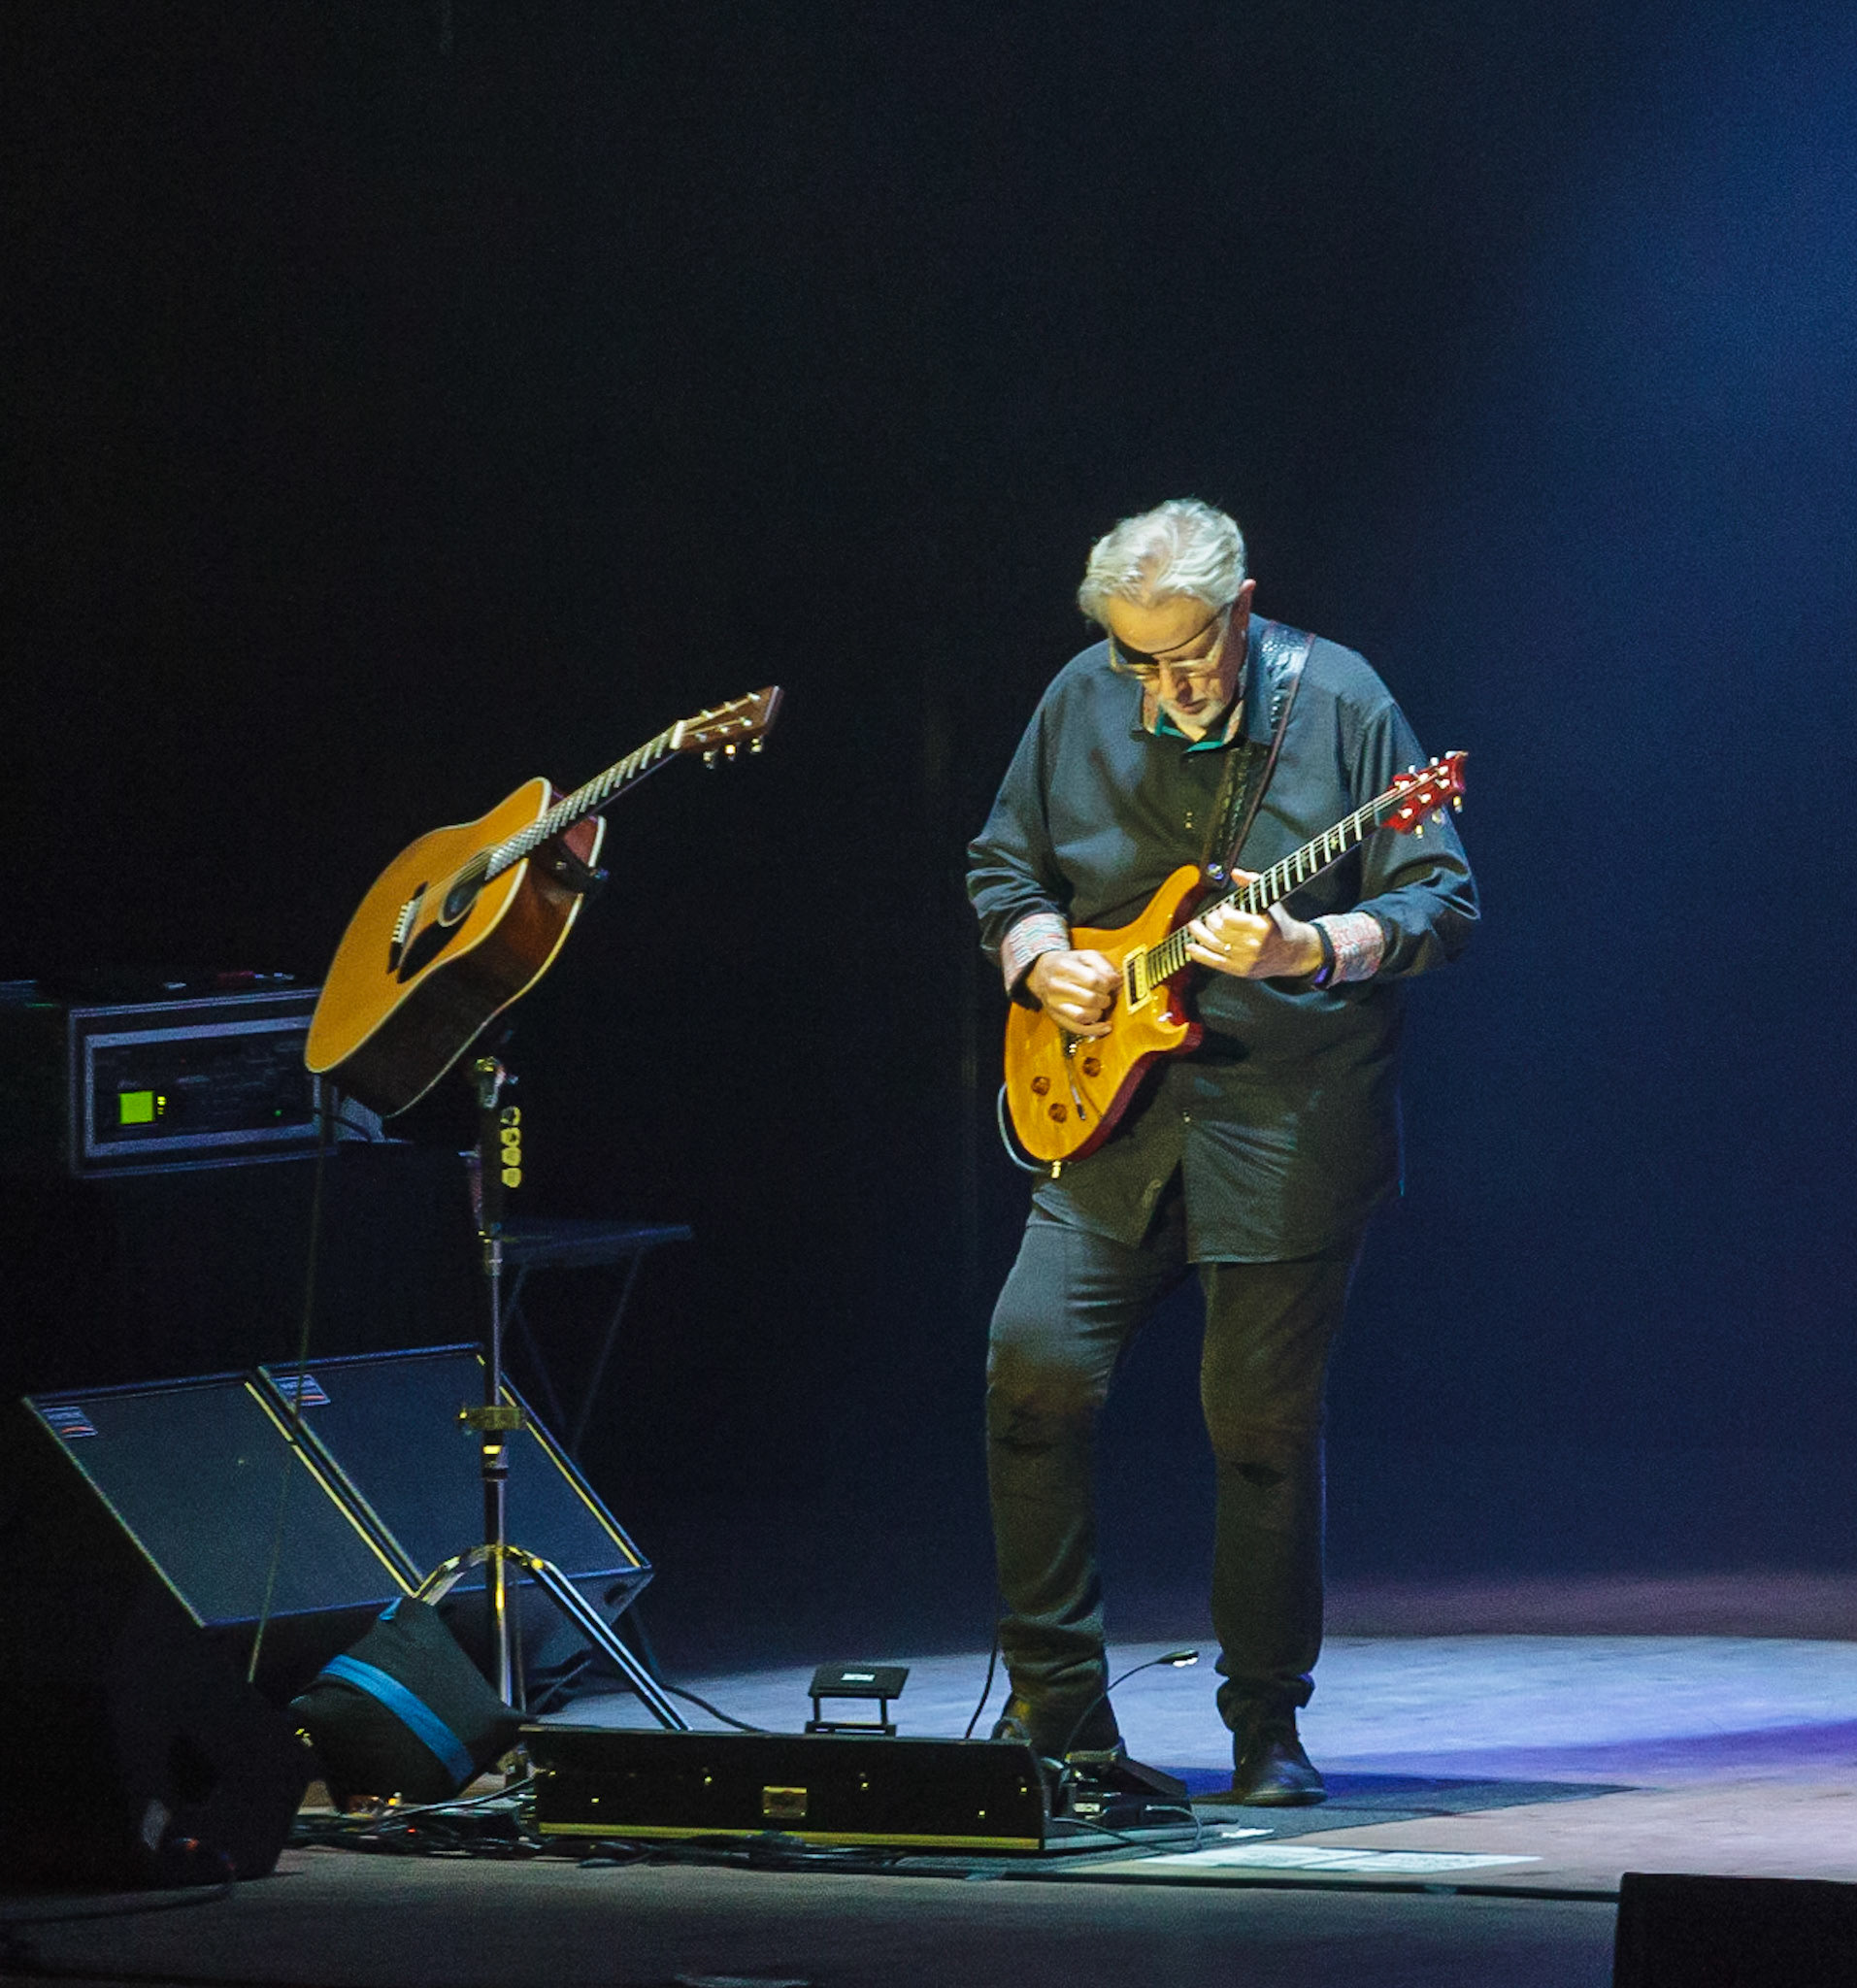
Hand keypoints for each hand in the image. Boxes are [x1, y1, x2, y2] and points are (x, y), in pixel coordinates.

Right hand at [1026, 949, 1118, 1036]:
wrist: (1042, 973)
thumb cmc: (1068, 964)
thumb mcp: (1085, 956)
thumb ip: (1103, 964)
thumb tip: (1116, 980)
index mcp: (1063, 967)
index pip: (1093, 980)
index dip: (1108, 984)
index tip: (1112, 983)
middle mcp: (1055, 986)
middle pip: (1090, 999)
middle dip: (1105, 998)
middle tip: (1106, 994)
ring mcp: (1054, 1004)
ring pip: (1082, 1016)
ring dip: (1099, 1012)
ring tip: (1101, 1006)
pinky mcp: (1056, 1018)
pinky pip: (1077, 1029)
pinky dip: (1094, 1030)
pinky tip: (1105, 1026)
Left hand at [1185, 878, 1324, 980]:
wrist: (1294, 952)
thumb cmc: (1279, 925)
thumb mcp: (1271, 902)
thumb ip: (1253, 885)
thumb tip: (1236, 873)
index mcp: (1261, 927)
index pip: (1230, 919)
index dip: (1222, 911)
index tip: (1224, 907)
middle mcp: (1253, 945)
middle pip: (1220, 931)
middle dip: (1211, 921)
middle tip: (1211, 916)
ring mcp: (1246, 959)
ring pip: (1214, 945)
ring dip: (1199, 934)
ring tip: (1193, 926)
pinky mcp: (1240, 970)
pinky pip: (1216, 962)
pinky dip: (1200, 955)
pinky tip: (1191, 947)